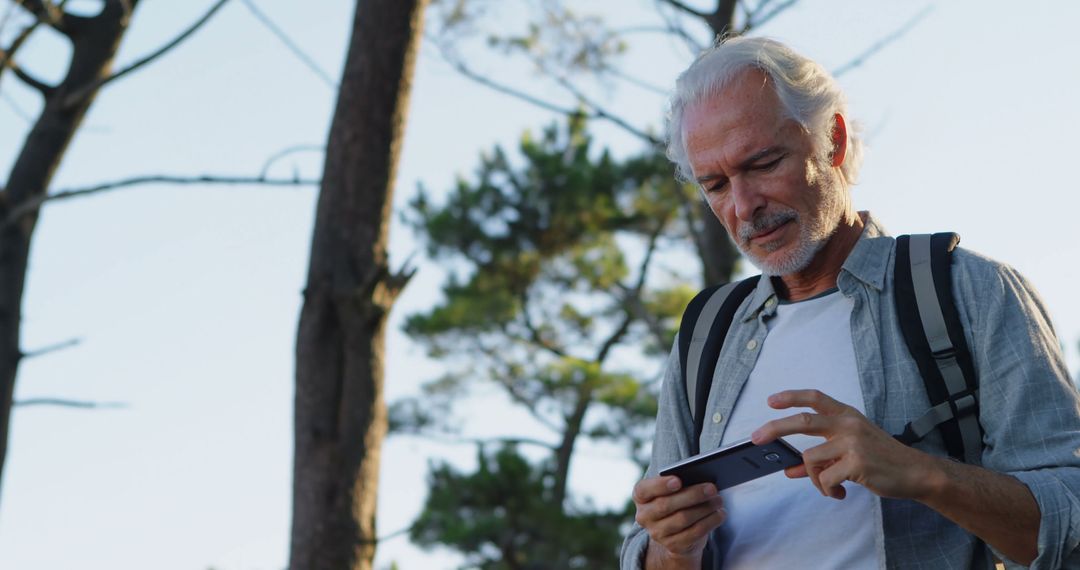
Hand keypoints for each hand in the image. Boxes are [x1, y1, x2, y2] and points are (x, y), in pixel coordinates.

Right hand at [632, 475, 725, 560]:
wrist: (676, 533)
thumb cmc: (676, 502)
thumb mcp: (671, 491)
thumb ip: (678, 483)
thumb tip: (700, 479)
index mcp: (641, 497)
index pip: (644, 490)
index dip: (660, 485)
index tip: (678, 480)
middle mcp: (645, 516)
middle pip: (666, 504)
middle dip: (692, 495)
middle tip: (712, 488)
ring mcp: (657, 533)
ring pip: (683, 519)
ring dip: (704, 508)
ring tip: (718, 500)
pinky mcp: (673, 545)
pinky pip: (694, 533)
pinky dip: (710, 522)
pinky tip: (719, 514)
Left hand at [750, 389, 939, 500]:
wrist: (915, 472)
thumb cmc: (880, 459)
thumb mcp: (850, 449)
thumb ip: (821, 456)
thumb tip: (789, 469)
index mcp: (847, 415)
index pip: (815, 398)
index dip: (791, 397)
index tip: (770, 400)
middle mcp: (848, 424)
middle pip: (803, 422)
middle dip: (774, 428)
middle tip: (756, 438)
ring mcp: (853, 442)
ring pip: (811, 458)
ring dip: (814, 479)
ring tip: (830, 487)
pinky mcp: (857, 463)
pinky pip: (825, 479)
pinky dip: (827, 490)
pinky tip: (840, 494)